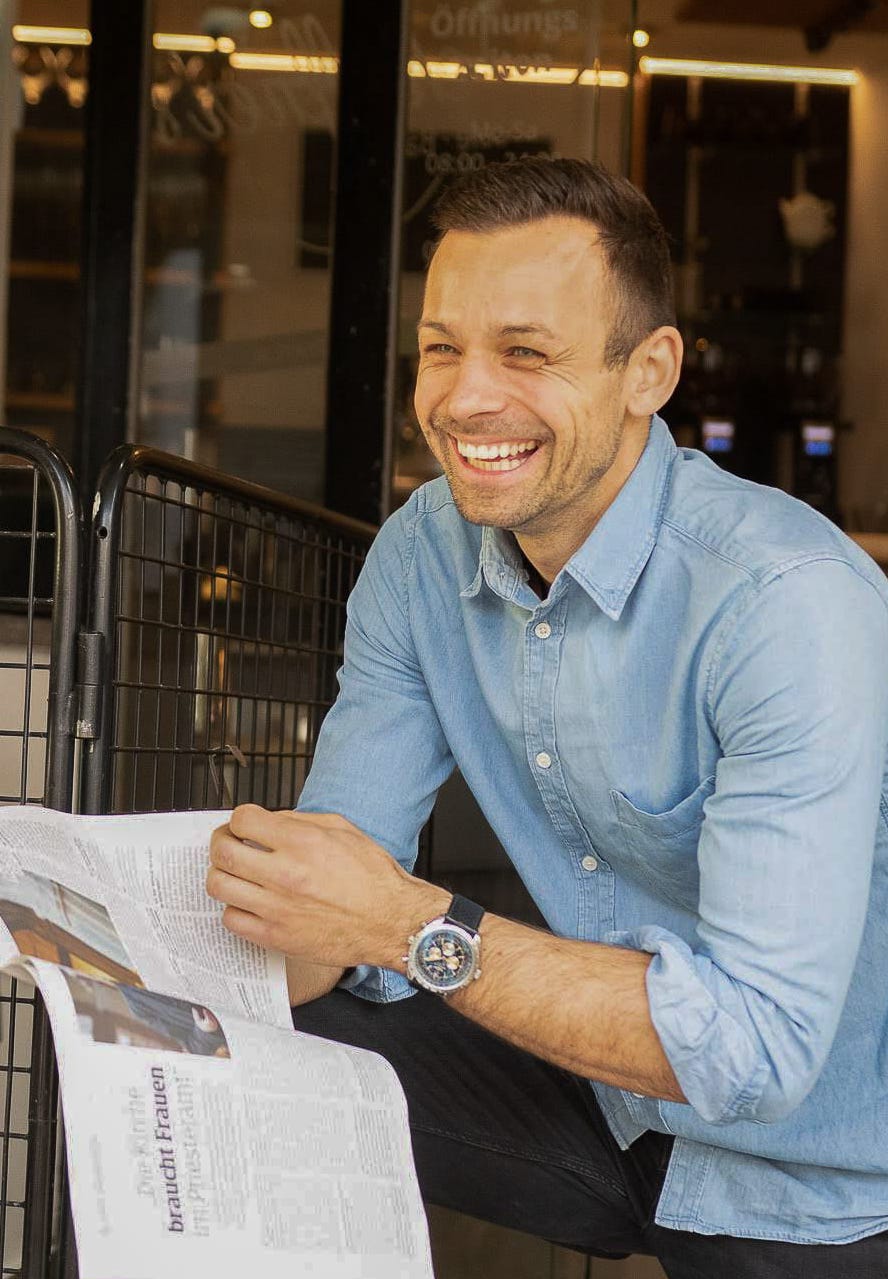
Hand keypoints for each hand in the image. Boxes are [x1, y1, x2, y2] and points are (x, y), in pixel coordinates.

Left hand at [206, 805, 446, 970]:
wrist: (391, 922)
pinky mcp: (275, 937)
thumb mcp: (342, 830)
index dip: (240, 819)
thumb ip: (300, 821)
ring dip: (223, 874)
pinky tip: (249, 902)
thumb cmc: (372, 877)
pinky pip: (231, 919)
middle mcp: (285, 873)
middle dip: (220, 842)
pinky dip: (234, 907)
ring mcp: (276, 908)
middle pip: (222, 851)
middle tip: (229, 843)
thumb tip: (268, 822)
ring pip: (219, 885)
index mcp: (302, 842)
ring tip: (236, 874)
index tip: (244, 825)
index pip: (242, 820)